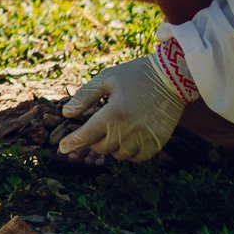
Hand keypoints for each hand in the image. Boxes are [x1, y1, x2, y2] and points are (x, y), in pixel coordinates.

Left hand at [57, 56, 183, 162]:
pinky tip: (128, 140)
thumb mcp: (106, 79)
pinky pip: (138, 158)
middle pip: (102, 148)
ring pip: (119, 155)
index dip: (72, 143)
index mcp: (114, 113)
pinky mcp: (158, 141)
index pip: (87, 135)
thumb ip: (84, 96)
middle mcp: (129, 129)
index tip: (62, 148)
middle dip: (94, 141)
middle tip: (97, 128)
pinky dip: (130, 153)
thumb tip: (66, 114)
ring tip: (115, 131)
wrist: (171, 77)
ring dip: (112, 147)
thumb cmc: (135, 75)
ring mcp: (145, 137)